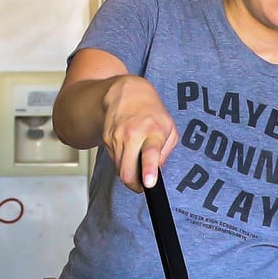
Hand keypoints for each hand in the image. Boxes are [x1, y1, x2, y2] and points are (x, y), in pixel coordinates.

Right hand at [102, 75, 178, 191]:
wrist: (127, 92)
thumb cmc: (152, 112)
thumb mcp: (170, 129)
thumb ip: (166, 153)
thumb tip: (156, 172)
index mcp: (154, 131)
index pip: (150, 153)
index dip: (149, 171)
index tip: (148, 183)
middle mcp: (133, 134)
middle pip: (127, 170)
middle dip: (133, 184)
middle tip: (141, 185)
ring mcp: (117, 136)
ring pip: (119, 168)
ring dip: (128, 172)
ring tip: (136, 162)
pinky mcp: (107, 139)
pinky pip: (114, 160)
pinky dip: (121, 160)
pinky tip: (128, 149)